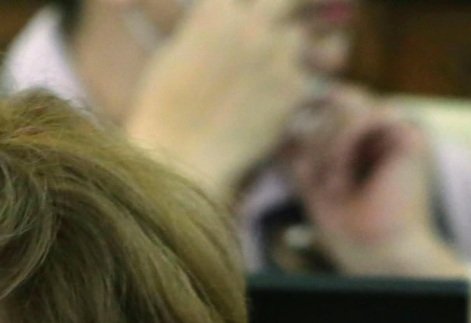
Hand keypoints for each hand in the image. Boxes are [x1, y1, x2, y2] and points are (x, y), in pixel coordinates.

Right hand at [123, 0, 317, 198]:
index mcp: (215, 11)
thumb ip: (202, 32)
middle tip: (302, 16)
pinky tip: (280, 108)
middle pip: (288, 0)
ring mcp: (277, 54)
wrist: (181, 158)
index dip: (249, 9)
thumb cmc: (163, 113)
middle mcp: (251, 24)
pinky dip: (296, 92)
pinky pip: (307, 80)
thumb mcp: (172, 56)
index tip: (254, 18)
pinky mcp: (295, 87)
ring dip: (291, 53)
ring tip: (280, 73)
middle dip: (295, 7)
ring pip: (299, 38)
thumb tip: (215, 28)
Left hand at [285, 89, 470, 322]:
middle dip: (314, 137)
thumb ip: (300, 151)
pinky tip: (339, 176)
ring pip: (347, 104)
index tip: (298, 160)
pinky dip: (342, 143)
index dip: (306, 125)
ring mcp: (397, 131)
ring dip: (326, 145)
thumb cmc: (345, 229)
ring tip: (328, 183)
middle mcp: (382, 131)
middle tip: (312, 178)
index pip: (327, 108)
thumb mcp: (311, 182)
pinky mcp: (410, 137)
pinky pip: (365, 115)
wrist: (377, 255)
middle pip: (335, 101)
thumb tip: (279, 123)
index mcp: (363, 139)